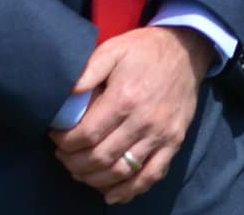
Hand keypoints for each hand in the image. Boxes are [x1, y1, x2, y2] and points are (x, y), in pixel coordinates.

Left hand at [48, 25, 206, 203]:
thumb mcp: (113, 49)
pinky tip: (111, 193)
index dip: (64, 142)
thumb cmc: (144, 50)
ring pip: (122, 171)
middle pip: (101, 158)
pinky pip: (152, 175)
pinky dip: (130, 190)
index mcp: (126, 98)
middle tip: (63, 155)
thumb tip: (65, 95)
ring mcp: (162, 134)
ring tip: (80, 170)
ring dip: (94, 178)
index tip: (55, 137)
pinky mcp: (174, 141)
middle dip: (74, 162)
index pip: (86, 135)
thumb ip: (87, 71)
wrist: (187, 49)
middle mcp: (144, 120)